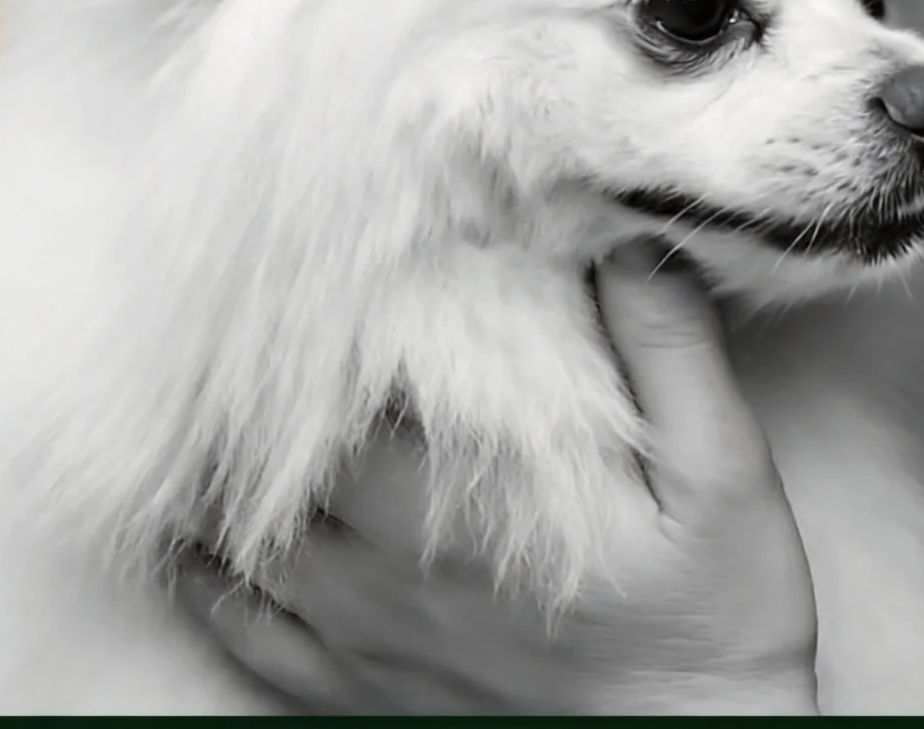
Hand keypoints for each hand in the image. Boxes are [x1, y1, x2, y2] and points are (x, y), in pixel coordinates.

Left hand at [170, 243, 820, 713]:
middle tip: (268, 312)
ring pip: (240, 535)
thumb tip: (625, 241)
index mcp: (457, 504)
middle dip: (269, 381)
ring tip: (225, 403)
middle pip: (272, 454)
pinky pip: (240, 629)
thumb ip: (672, 352)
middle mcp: (382, 571)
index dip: (321, 318)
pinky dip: (204, 575)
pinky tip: (199, 533)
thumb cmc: (716, 624)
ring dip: (227, 467)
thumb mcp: (724, 475)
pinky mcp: (354, 697)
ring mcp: (358, 641)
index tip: (321, 263)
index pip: (342, 386)